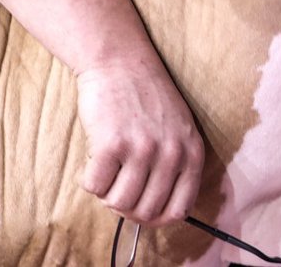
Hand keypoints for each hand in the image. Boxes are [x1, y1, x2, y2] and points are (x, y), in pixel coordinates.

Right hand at [76, 60, 204, 227]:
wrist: (121, 61)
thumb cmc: (147, 98)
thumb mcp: (179, 129)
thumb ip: (175, 166)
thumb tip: (158, 212)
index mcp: (191, 152)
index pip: (178, 210)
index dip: (157, 218)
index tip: (142, 212)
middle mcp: (170, 154)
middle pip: (145, 211)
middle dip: (127, 207)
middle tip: (117, 187)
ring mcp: (141, 149)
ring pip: (118, 203)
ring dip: (107, 194)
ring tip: (108, 170)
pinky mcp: (110, 145)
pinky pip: (95, 187)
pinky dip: (90, 179)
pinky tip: (95, 158)